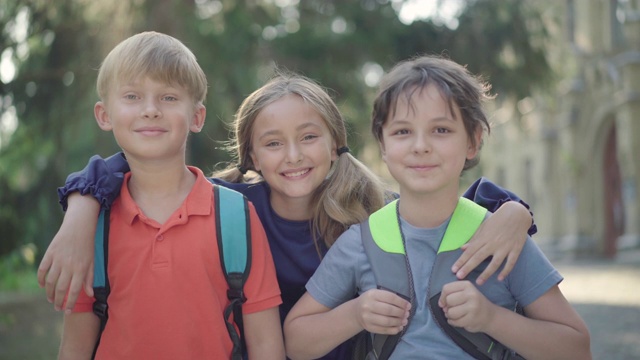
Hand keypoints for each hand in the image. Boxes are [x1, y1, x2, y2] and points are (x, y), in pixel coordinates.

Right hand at [37, 193, 99, 312]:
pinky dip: (41, 279)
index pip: (74, 291)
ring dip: (49, 292)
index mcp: (81, 269)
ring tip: (51, 299)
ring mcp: (58, 260)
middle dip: (58, 301)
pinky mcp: (50, 253)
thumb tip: (90, 294)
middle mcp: (69, 266)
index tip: (67, 311)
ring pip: (50, 281)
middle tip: (57, 308)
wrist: (79, 227)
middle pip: (61, 288)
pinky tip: (43, 285)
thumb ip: (89, 279)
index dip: (69, 303)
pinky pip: (42, 269)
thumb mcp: (92, 262)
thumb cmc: (88, 246)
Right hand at [355, 289, 410, 334]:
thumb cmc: (371, 301)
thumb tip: (406, 306)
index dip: (401, 302)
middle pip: (389, 310)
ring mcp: (368, 318)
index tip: (408, 306)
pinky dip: (394, 330)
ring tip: (405, 321)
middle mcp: (368, 306)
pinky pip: (384, 330)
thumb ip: (390, 298)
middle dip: (401, 313)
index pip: (390, 298)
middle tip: (407, 314)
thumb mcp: (377, 294)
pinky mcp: (369, 328)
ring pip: (387, 321)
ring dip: (399, 322)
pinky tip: (399, 327)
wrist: (356, 311)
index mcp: (372, 294)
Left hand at [438, 281, 495, 332]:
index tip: (444, 302)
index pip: (446, 288)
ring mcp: (472, 307)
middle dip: (447, 307)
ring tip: (456, 315)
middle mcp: (471, 294)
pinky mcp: (472, 319)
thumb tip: (441, 304)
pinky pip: (455, 322)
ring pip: (450, 312)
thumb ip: (451, 294)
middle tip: (454, 308)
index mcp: (467, 285)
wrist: (490, 316)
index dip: (442, 297)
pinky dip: (453, 322)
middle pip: (448, 300)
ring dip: (450, 315)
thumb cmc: (473, 303)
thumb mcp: (464, 292)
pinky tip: (459, 320)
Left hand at [452, 201, 529, 283]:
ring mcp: (505, 247)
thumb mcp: (484, 227)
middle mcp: (493, 243)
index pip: (470, 251)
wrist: (516, 214)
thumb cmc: (497, 220)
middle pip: (478, 257)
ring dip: (486, 273)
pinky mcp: (515, 249)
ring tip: (479, 282)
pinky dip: (506, 271)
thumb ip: (474, 239)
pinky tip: (500, 278)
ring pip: (494, 263)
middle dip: (468, 267)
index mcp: (484, 238)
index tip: (454, 269)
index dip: (461, 261)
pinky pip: (510, 262)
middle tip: (459, 277)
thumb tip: (462, 248)